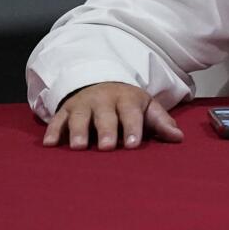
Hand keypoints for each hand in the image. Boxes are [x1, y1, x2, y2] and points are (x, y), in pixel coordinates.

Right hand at [43, 82, 183, 150]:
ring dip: (78, 131)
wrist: (99, 82)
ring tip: (79, 147)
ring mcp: (82, 104)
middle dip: (106, 130)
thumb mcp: (146, 107)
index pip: (131, 113)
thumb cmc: (126, 103)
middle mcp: (103, 100)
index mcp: (126, 99)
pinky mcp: (65, 109)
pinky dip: (53, 131)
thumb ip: (160, 122)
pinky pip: (57, 120)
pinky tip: (50, 144)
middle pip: (105, 116)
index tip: (133, 144)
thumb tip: (178, 138)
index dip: (132, 128)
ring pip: (79, 117)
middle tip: (108, 147)